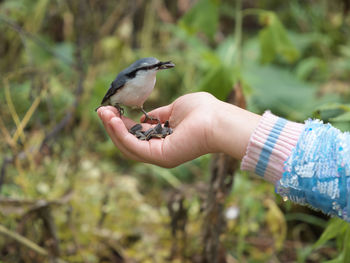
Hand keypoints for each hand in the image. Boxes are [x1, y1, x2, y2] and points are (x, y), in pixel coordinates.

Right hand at [97, 92, 260, 166]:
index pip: (138, 134)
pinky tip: (112, 119)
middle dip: (113, 126)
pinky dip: (120, 133)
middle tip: (101, 110)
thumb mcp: (175, 109)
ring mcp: (159, 155)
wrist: (217, 119)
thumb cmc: (202, 111)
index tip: (111, 109)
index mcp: (164, 138)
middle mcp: (160, 149)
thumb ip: (159, 114)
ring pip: (128, 145)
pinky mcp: (159, 156)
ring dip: (113, 129)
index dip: (122, 123)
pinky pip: (133, 146)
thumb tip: (145, 116)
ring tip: (103, 113)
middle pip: (129, 141)